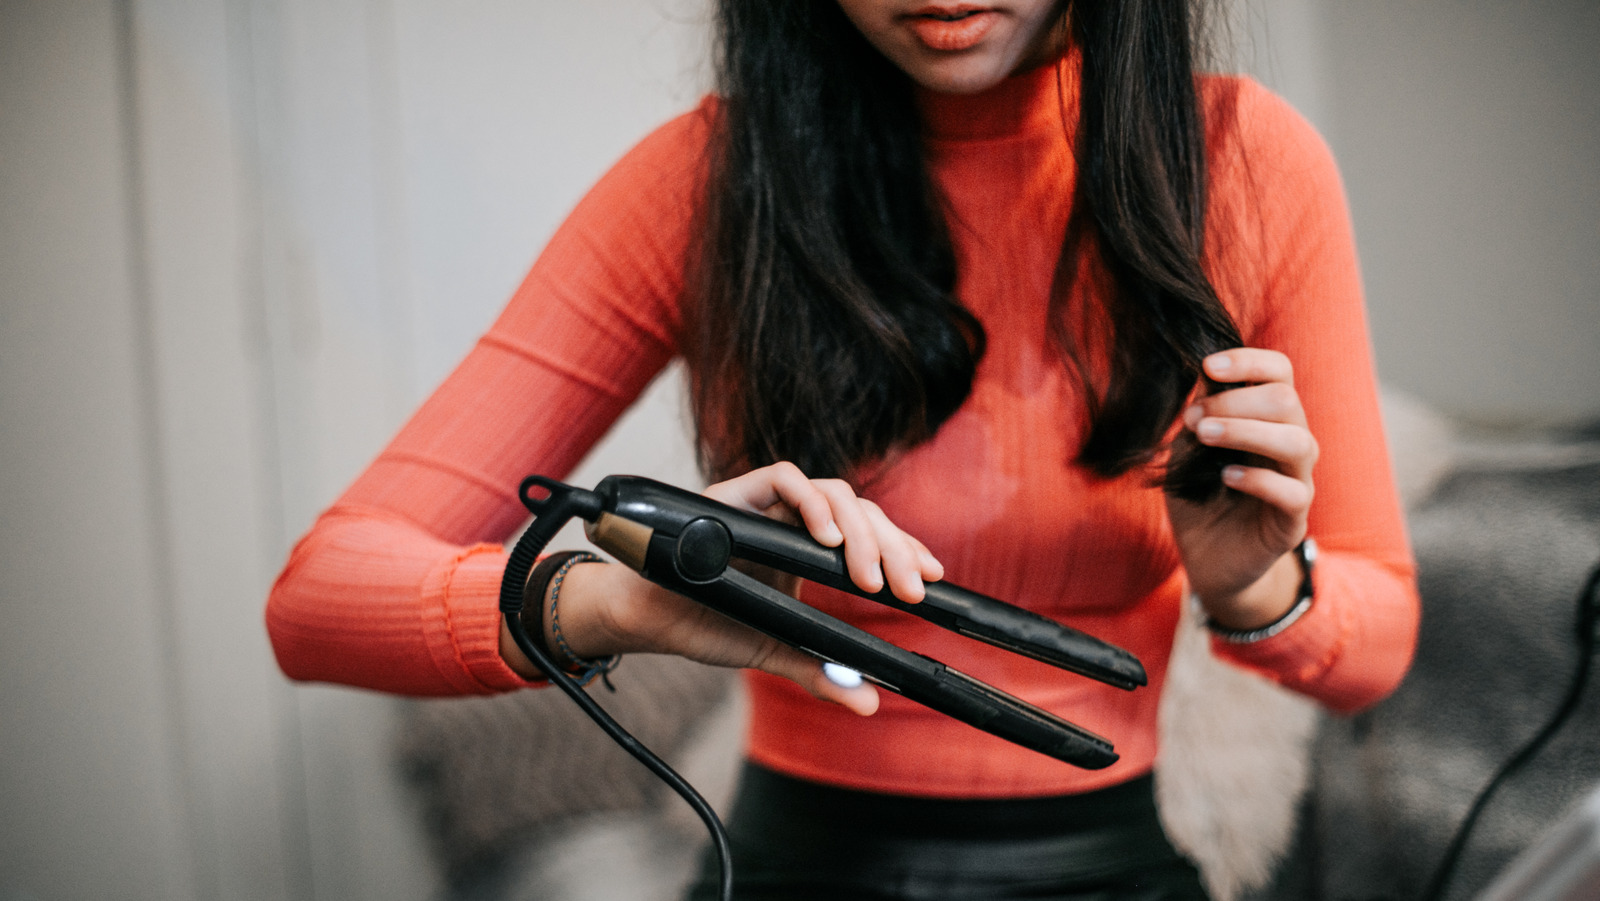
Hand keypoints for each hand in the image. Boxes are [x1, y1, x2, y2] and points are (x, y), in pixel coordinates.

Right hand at [500, 462, 942, 714]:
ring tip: (871, 577)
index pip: (869, 535)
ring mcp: (768, 503)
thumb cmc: (703, 623)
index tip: (931, 580)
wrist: (646, 617)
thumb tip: (867, 703)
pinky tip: (826, 540)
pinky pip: (784, 478)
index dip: (905, 549)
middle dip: (893, 546)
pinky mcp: (738, 492)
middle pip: (860, 512)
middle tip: (910, 588)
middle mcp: (794, 520)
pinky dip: (810, 503)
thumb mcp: (774, 651)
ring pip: (832, 492)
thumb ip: (819, 672)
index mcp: (807, 551)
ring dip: (859, 531)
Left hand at [1167, 349, 1316, 629]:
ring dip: (1246, 431)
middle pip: (1287, 400)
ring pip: (1298, 441)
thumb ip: (1201, 414)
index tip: (1208, 367)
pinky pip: (1292, 492)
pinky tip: (1226, 477)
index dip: (1248, 361)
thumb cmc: (1200, 495)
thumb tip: (1203, 373)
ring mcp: (1297, 480)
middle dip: (1235, 401)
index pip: (1279, 372)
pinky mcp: (1294, 519)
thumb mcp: (1189, 449)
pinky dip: (1258, 479)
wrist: (1208, 559)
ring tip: (1204, 436)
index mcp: (1268, 418)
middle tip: (1193, 419)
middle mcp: (1290, 441)